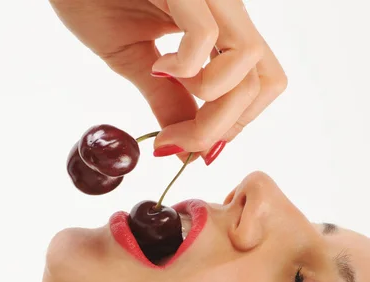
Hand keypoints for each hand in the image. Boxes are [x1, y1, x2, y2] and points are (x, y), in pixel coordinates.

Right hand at [50, 0, 286, 163]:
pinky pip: (205, 36)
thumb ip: (166, 99)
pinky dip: (185, 68)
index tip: (190, 149)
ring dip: (209, 105)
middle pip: (263, 83)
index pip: (259, 85)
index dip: (232, 127)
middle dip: (222, 129)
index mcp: (219, 26)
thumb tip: (186, 146)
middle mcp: (225, 7)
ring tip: (166, 87)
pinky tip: (156, 63)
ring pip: (248, 63)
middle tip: (178, 142)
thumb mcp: (135, 60)